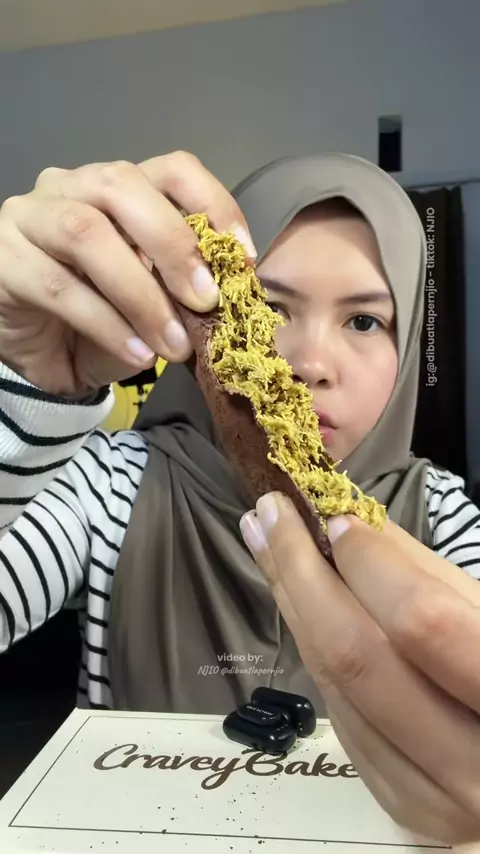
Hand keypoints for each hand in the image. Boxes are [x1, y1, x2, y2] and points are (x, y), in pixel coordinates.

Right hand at [0, 152, 254, 395]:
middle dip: (174, 245)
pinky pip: (57, 286)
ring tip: (174, 345)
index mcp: (117, 187)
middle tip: (207, 302)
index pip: (171, 168)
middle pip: (123, 186)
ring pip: (86, 233)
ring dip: (141, 293)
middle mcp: (69, 186)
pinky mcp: (2, 259)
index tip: (243, 259)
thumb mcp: (153, 302)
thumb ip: (181, 287)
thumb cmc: (101, 321)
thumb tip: (228, 292)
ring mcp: (28, 217)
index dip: (213, 204)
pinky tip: (138, 354)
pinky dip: (106, 323)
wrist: (39, 358)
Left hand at [240, 494, 479, 844]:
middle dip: (301, 573)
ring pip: (335, 686)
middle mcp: (469, 765)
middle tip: (268, 515)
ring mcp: (430, 795)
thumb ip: (426, 574)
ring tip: (266, 546)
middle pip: (355, 657)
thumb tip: (349, 523)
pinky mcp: (398, 802)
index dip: (371, 565)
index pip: (421, 624)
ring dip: (292, 605)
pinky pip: (341, 714)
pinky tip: (299, 605)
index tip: (333, 516)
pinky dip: (316, 651)